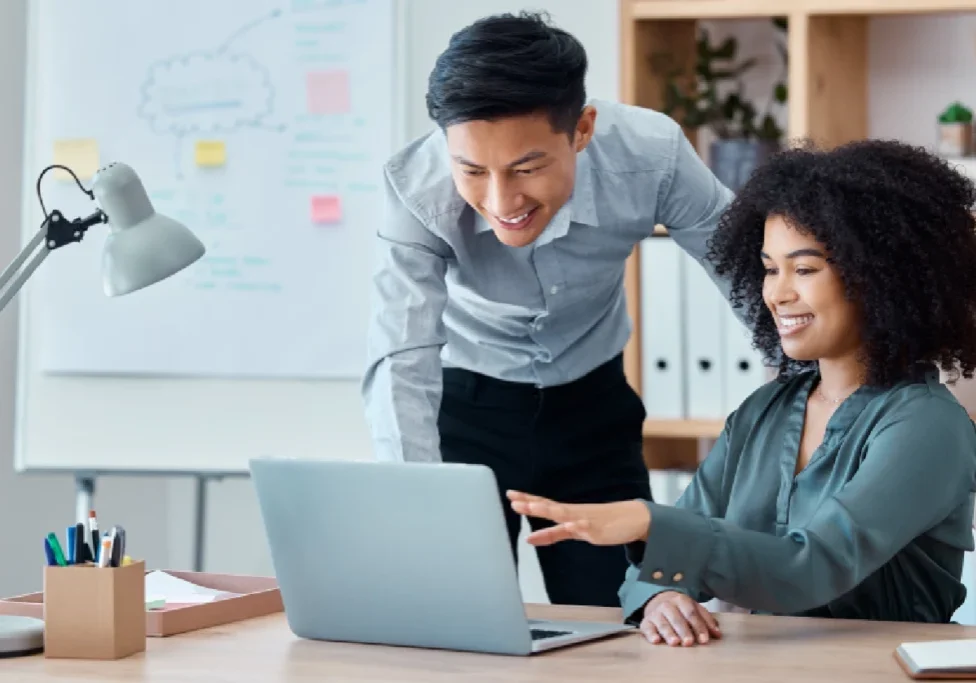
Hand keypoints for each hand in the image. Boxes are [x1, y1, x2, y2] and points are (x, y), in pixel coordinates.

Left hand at [506, 490, 650, 545]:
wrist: (633, 519)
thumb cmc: (602, 522)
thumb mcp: (574, 530)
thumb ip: (553, 534)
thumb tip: (530, 538)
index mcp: (567, 512)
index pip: (544, 504)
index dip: (527, 500)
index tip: (510, 495)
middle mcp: (573, 513)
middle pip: (549, 507)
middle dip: (531, 504)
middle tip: (513, 500)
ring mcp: (585, 520)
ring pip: (563, 514)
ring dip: (547, 510)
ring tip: (531, 507)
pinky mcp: (597, 529)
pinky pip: (586, 528)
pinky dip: (577, 526)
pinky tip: (571, 524)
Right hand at [640, 591, 720, 645]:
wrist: (658, 600)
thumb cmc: (681, 609)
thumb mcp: (694, 609)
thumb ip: (706, 620)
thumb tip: (718, 634)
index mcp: (682, 600)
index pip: (692, 614)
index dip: (698, 626)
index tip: (704, 640)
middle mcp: (667, 605)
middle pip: (677, 618)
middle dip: (683, 631)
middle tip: (689, 642)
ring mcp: (655, 613)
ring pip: (662, 623)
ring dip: (668, 633)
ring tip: (674, 643)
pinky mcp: (645, 622)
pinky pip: (647, 627)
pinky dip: (650, 634)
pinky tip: (656, 640)